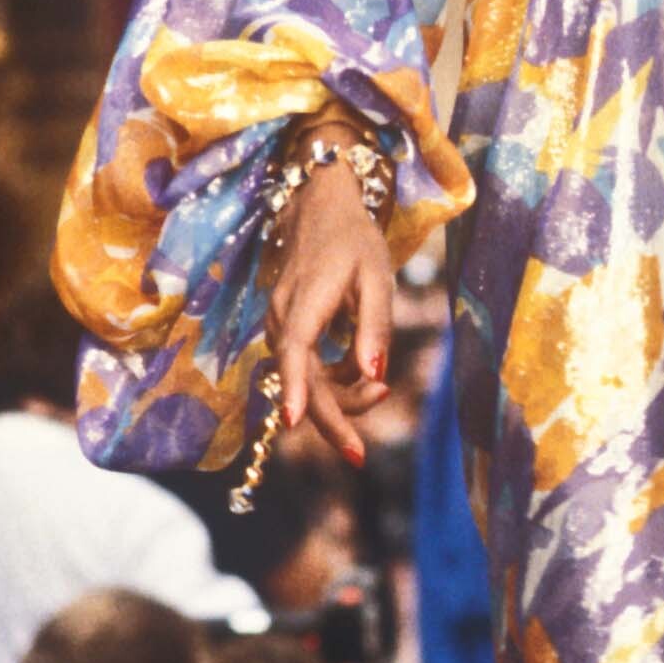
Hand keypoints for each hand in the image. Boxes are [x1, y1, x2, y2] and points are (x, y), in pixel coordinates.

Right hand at [266, 159, 392, 469]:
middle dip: (330, 420)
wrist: (317, 207)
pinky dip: (333, 383)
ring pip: (305, 381)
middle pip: (301, 382)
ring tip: (382, 391)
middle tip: (361, 455)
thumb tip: (376, 375)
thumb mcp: (377, 277)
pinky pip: (306, 369)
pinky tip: (363, 375)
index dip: (296, 388)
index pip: (297, 351)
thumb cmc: (354, 240)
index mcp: (306, 302)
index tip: (294, 422)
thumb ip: (375, 326)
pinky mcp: (287, 332)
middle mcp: (284, 320)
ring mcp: (281, 327)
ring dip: (340, 399)